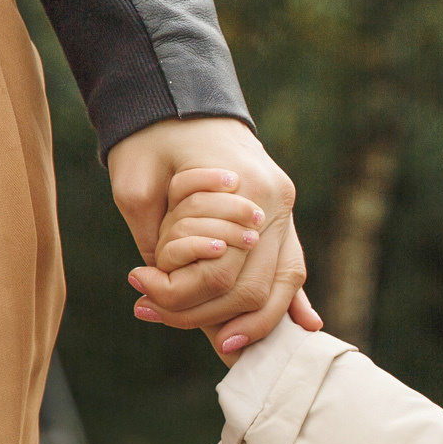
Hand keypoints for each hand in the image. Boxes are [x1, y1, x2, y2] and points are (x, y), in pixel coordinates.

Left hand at [108, 116, 321, 357]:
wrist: (179, 98)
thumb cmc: (152, 138)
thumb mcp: (136, 184)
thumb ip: (153, 237)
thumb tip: (166, 290)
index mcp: (247, 189)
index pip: (221, 270)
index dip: (180, 294)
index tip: (138, 291)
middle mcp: (277, 202)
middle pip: (256, 286)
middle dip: (209, 315)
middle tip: (155, 315)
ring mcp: (285, 208)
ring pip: (285, 283)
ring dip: (258, 321)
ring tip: (224, 345)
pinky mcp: (282, 214)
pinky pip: (293, 266)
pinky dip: (295, 300)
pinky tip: (306, 327)